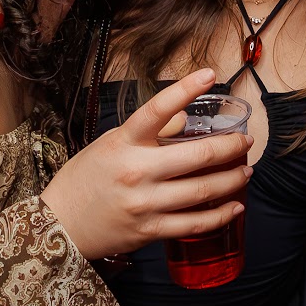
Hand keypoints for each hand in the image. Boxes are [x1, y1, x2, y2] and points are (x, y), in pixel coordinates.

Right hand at [40, 69, 250, 260]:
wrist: (60, 225)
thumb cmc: (85, 179)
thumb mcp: (109, 144)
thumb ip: (149, 132)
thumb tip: (183, 116)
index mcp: (124, 143)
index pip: (157, 109)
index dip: (186, 89)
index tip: (210, 74)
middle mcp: (136, 171)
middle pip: (197, 156)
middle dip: (230, 147)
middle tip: (245, 142)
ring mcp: (145, 203)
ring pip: (202, 190)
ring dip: (232, 179)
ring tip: (245, 171)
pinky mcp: (150, 230)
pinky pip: (195, 224)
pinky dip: (220, 215)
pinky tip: (235, 206)